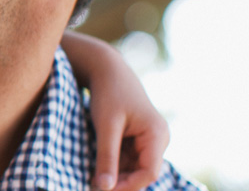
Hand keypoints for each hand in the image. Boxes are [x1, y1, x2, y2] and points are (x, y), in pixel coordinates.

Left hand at [86, 57, 168, 190]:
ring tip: (91, 176)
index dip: (128, 185)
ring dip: (114, 174)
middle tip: (92, 185)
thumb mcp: (106, 126)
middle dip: (120, 182)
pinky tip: (96, 165)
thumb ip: (106, 158)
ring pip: (133, 169)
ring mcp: (149, 140)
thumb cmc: (108, 93)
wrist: (107, 70)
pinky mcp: (137, 140)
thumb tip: (104, 189)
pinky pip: (127, 160)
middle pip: (142, 173)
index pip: (149, 173)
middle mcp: (158, 139)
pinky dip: (113, 165)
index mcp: (156, 134)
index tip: (102, 189)